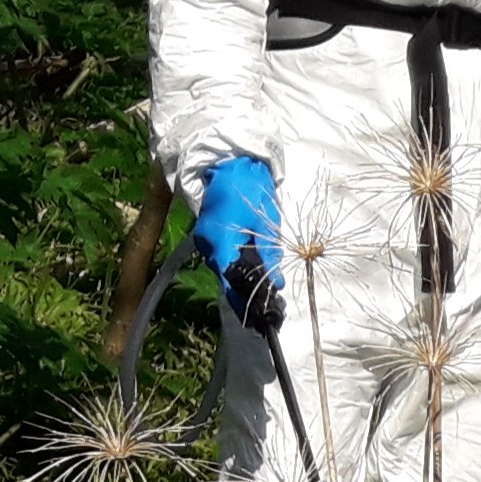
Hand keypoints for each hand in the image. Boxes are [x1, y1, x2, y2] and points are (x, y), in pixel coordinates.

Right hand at [189, 156, 283, 307]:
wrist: (230, 164)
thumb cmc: (251, 189)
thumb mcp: (266, 224)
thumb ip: (269, 256)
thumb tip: (276, 284)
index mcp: (221, 240)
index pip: (229, 280)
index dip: (242, 300)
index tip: (257, 317)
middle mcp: (207, 244)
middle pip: (225, 277)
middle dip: (243, 292)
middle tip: (266, 307)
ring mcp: (203, 239)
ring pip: (222, 268)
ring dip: (239, 279)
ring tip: (262, 290)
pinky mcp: (206, 235)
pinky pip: (220, 257)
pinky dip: (233, 265)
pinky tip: (249, 270)